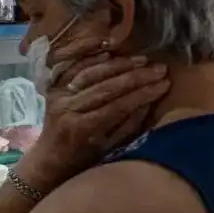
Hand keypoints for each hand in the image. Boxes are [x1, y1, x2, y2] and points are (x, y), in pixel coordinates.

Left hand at [20, 51, 169, 191]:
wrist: (49, 158)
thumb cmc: (83, 158)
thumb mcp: (110, 148)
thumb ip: (129, 125)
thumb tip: (149, 101)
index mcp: (83, 128)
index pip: (119, 105)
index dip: (143, 93)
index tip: (165, 83)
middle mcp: (69, 109)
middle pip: (106, 87)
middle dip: (136, 76)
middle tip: (159, 69)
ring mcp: (59, 96)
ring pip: (91, 74)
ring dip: (118, 65)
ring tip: (142, 60)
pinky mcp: (54, 88)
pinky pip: (73, 69)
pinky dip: (92, 60)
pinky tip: (111, 54)